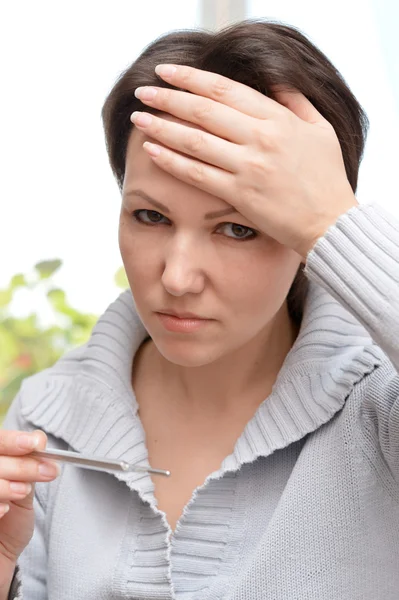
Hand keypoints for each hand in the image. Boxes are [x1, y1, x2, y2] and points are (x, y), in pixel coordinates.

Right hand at [0, 430, 58, 565]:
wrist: (0, 556)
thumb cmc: (10, 522)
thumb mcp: (24, 490)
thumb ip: (29, 464)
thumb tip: (40, 438)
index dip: (12, 440)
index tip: (34, 443)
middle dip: (20, 464)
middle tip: (45, 471)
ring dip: (6, 484)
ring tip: (22, 492)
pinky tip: (5, 510)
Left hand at [131, 64, 357, 260]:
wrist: (330, 223)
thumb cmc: (327, 178)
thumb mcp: (320, 130)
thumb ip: (295, 102)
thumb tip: (274, 81)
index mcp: (278, 118)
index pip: (225, 90)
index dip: (192, 78)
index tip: (167, 71)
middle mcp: (261, 138)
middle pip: (203, 110)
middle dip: (168, 97)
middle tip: (143, 91)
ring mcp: (249, 167)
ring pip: (195, 140)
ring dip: (162, 127)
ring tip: (139, 118)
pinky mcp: (239, 195)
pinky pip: (198, 174)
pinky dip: (172, 161)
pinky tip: (151, 151)